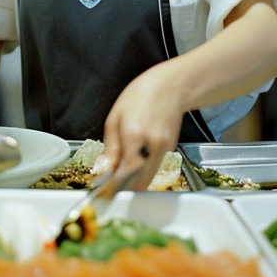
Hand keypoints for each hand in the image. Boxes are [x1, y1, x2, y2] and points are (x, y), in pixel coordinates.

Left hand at [100, 63, 185, 190]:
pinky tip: (142, 148)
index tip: (106, 190)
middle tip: (115, 182)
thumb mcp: (115, 118)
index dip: (114, 186)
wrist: (170, 87)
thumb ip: (110, 148)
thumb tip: (105, 169)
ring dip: (136, 176)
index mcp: (133, 135)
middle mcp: (152, 144)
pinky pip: (155, 164)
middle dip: (126, 186)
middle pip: (140, 182)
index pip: (124, 174)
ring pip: (148, 176)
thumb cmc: (140, 97)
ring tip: (126, 162)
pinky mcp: (171, 148)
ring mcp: (164, 147)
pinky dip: (146, 164)